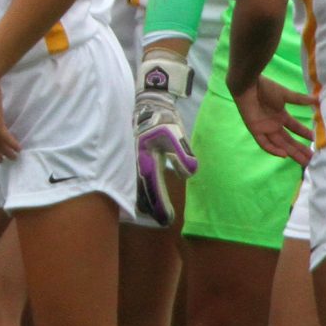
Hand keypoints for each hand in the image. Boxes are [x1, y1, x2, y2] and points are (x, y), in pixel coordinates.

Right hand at [131, 54, 199, 223]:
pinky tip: (148, 195)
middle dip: (152, 207)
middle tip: (163, 221)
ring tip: (155, 214)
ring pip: (139, 186)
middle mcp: (139, 162)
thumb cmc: (163, 119)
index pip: (152, 186)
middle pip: (143, 191)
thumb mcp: (174, 133)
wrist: (149, 104)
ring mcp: (137, 160)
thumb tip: (188, 175)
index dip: (159, 204)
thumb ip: (182, 153)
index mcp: (146, 158)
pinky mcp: (140, 157)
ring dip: (147, 200)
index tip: (167, 219)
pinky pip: (140, 178)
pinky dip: (144, 190)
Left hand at [234, 77, 314, 164]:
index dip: (305, 134)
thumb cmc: (265, 88)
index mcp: (281, 116)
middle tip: (312, 158)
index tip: (315, 140)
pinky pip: (264, 143)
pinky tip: (284, 155)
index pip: (295, 129)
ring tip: (303, 161)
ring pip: (279, 144)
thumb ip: (300, 100)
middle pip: (289, 140)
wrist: (248, 85)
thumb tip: (317, 100)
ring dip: (291, 153)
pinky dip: (273, 149)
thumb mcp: (286, 95)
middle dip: (300, 149)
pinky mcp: (255, 130)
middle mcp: (274, 124)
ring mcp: (265, 129)